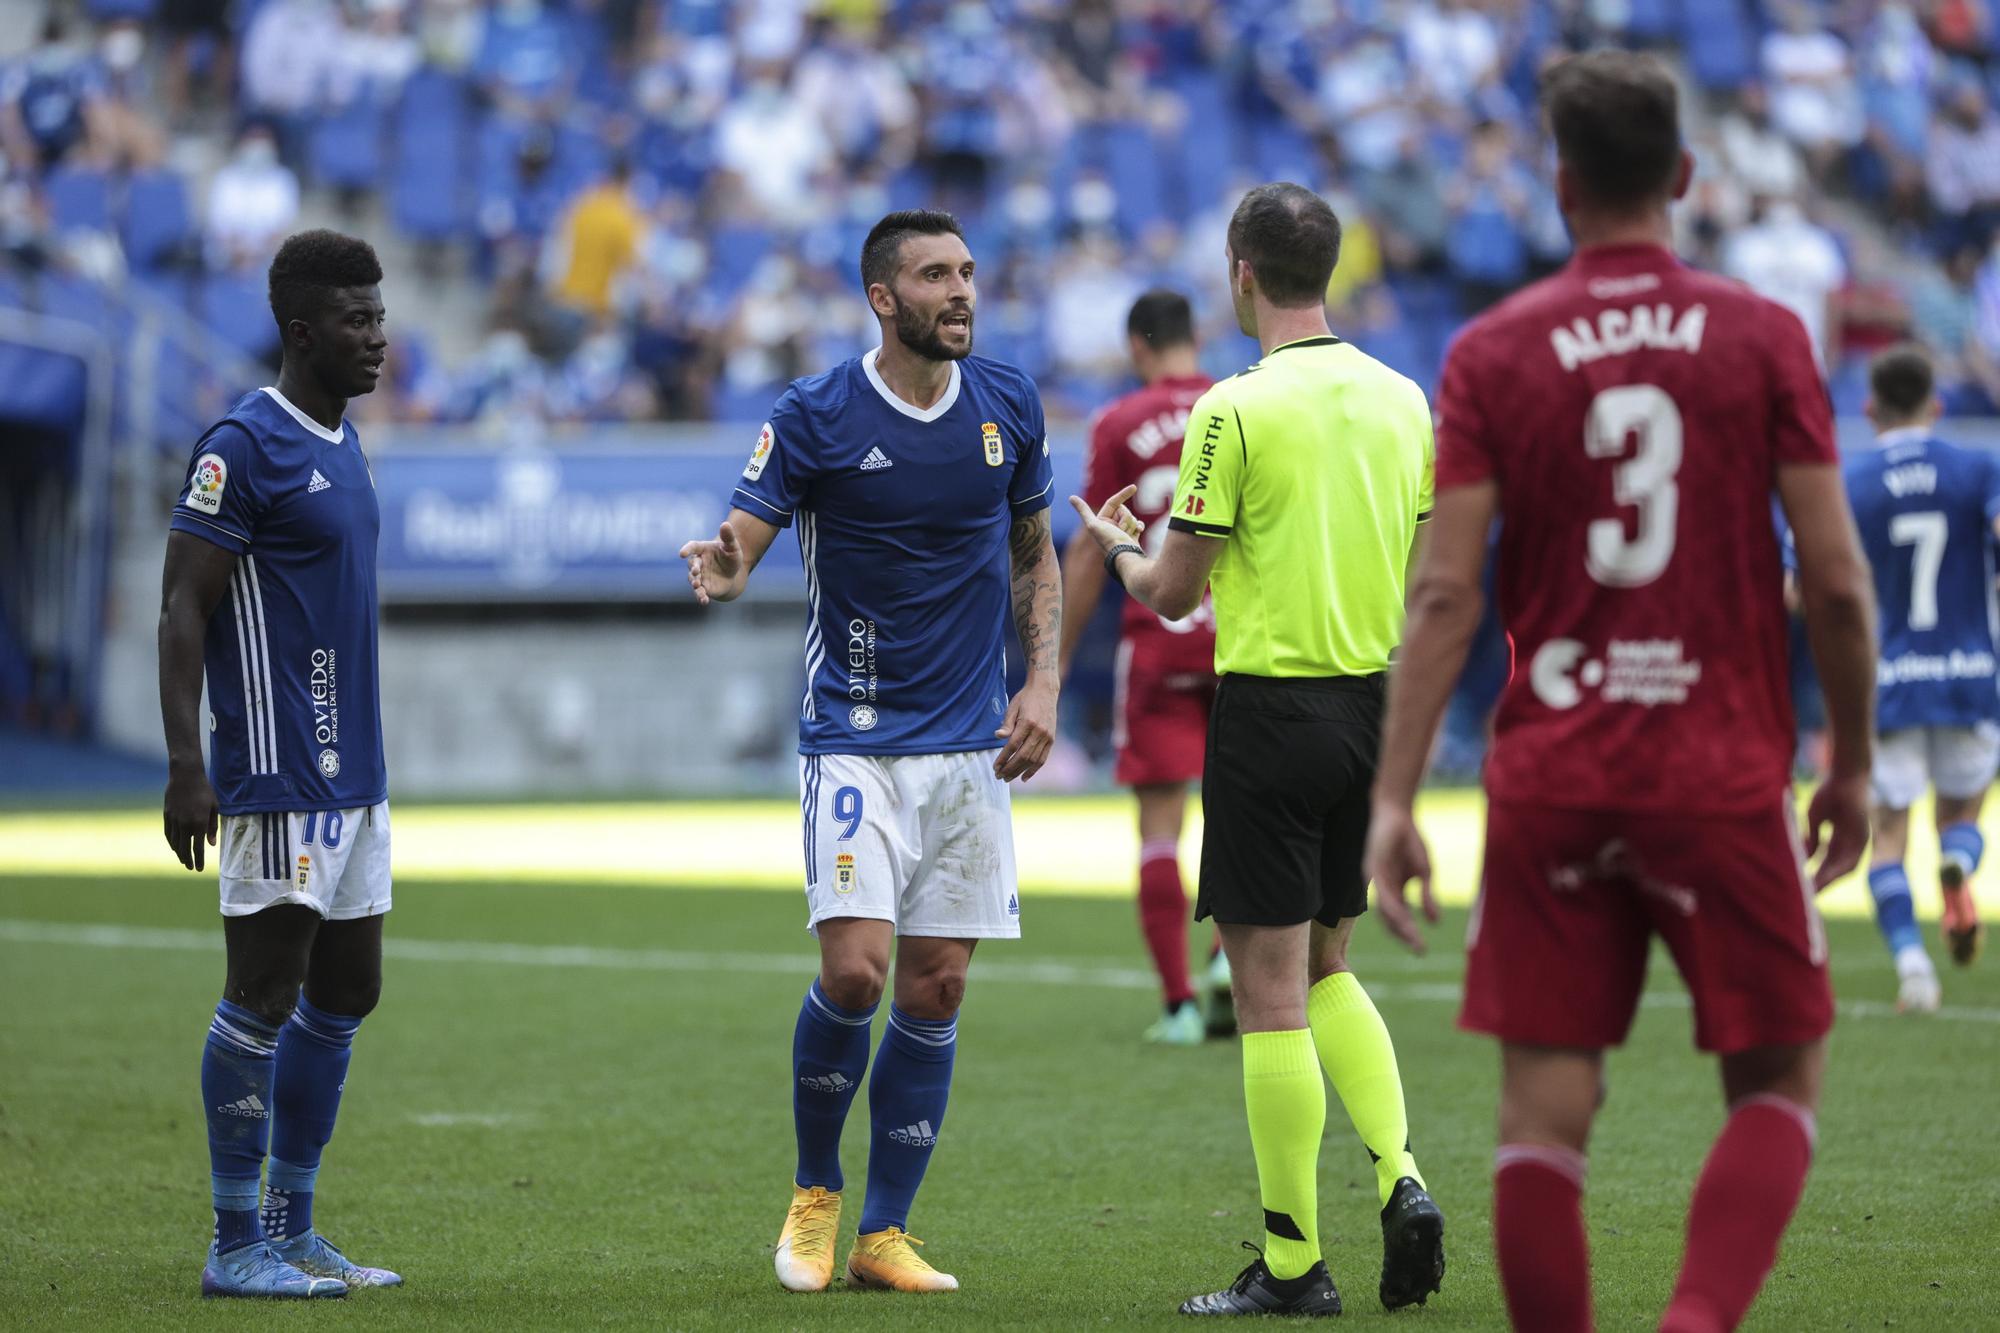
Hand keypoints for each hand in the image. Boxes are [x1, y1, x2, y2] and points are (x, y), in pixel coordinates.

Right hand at [163, 763, 218, 871]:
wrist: (185, 777)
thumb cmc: (204, 791)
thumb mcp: (214, 807)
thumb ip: (212, 827)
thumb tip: (210, 844)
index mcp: (199, 823)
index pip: (198, 848)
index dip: (199, 860)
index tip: (200, 869)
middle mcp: (185, 824)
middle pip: (185, 848)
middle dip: (188, 860)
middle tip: (192, 868)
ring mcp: (174, 820)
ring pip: (175, 843)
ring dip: (180, 854)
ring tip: (184, 860)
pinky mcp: (167, 816)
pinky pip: (169, 834)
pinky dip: (172, 843)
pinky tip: (176, 848)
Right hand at [678, 520, 744, 605]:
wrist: (732, 573)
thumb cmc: (731, 556)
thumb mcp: (732, 546)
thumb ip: (728, 536)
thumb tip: (725, 524)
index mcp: (702, 549)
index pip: (692, 547)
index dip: (687, 550)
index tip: (682, 553)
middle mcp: (698, 563)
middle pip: (692, 564)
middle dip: (693, 568)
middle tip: (697, 571)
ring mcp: (700, 576)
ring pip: (693, 580)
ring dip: (694, 583)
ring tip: (697, 586)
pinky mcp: (704, 588)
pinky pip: (699, 593)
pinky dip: (700, 597)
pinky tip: (704, 601)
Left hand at [994, 678, 1057, 781]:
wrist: (1045, 690)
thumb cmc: (1025, 699)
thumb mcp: (1012, 707)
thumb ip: (1007, 724)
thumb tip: (998, 736)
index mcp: (1027, 722)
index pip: (1013, 745)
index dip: (1003, 758)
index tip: (995, 767)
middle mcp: (1039, 731)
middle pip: (1023, 756)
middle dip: (1010, 768)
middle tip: (999, 776)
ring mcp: (1047, 736)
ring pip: (1033, 760)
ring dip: (1020, 771)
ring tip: (1008, 778)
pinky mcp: (1052, 739)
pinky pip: (1043, 758)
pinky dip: (1034, 769)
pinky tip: (1024, 777)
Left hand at [1066, 486, 1144, 554]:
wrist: (1124, 556)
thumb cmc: (1108, 541)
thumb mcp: (1093, 525)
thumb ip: (1083, 511)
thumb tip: (1071, 497)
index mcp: (1101, 520)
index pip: (1113, 502)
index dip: (1123, 494)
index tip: (1134, 487)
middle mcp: (1110, 525)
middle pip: (1124, 510)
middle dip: (1125, 517)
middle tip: (1121, 529)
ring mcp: (1121, 530)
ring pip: (1131, 517)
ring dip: (1131, 524)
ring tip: (1126, 535)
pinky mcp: (1131, 535)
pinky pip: (1138, 524)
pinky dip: (1139, 526)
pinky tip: (1138, 531)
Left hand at [1364, 801, 1438, 953]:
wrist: (1399, 814)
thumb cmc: (1411, 841)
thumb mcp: (1424, 872)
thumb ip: (1427, 896)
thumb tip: (1434, 922)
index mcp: (1394, 891)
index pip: (1399, 919)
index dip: (1409, 934)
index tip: (1422, 950)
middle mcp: (1382, 889)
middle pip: (1390, 920)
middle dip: (1404, 936)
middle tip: (1418, 950)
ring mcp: (1376, 880)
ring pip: (1385, 910)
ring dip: (1400, 925)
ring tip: (1413, 938)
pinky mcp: (1373, 868)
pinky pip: (1382, 892)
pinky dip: (1392, 906)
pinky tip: (1403, 916)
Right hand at [1802, 770, 1868, 890]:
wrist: (1846, 774)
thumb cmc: (1830, 791)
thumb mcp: (1816, 818)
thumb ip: (1813, 837)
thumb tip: (1807, 856)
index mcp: (1842, 837)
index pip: (1829, 860)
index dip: (1818, 873)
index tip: (1804, 883)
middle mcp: (1853, 842)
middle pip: (1838, 868)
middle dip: (1823, 882)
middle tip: (1807, 894)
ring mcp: (1859, 840)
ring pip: (1844, 868)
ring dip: (1828, 880)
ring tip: (1812, 890)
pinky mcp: (1862, 836)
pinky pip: (1849, 859)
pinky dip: (1834, 870)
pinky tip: (1821, 877)